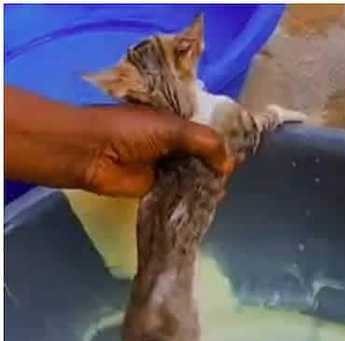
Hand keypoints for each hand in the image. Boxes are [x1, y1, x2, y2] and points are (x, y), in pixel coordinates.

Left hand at [5, 86, 230, 196]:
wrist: (91, 153)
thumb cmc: (128, 131)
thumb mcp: (172, 128)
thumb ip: (205, 143)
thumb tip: (229, 166)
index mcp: (174, 122)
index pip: (205, 132)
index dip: (222, 142)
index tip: (242, 153)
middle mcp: (171, 143)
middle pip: (203, 155)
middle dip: (217, 164)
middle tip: (232, 176)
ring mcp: (164, 166)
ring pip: (194, 174)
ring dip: (207, 182)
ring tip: (223, 190)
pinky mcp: (157, 188)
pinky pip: (182, 192)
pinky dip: (194, 196)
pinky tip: (210, 201)